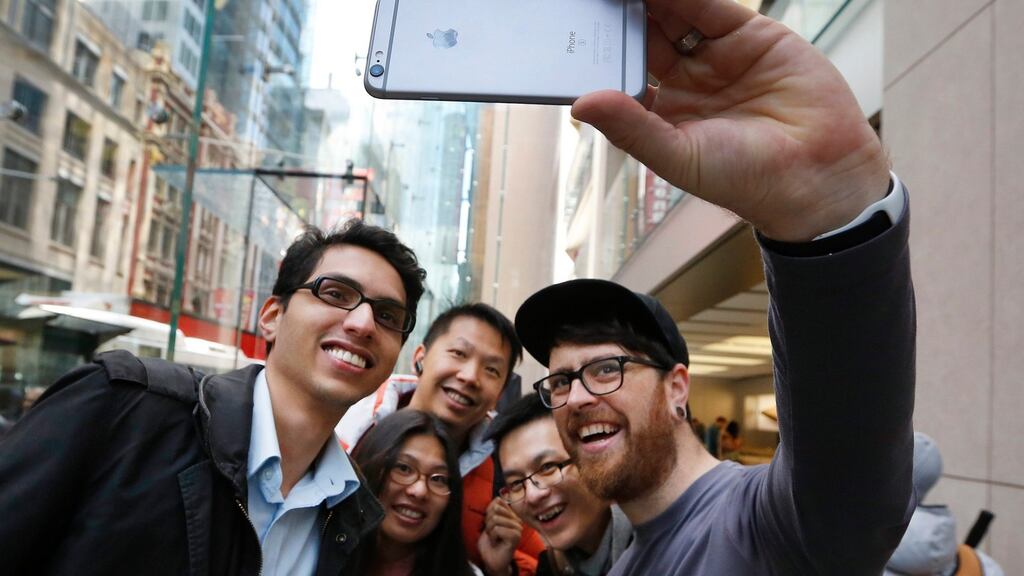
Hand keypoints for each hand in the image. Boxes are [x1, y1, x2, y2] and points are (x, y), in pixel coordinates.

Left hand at [477, 497, 522, 575]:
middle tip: (492, 533)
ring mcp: (518, 528)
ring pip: (496, 519)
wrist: (492, 559)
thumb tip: (498, 498)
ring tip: (494, 538)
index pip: (497, 503)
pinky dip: (493, 537)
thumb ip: (492, 510)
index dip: (488, 513)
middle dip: (488, 522)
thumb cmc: (490, 542)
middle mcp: (517, 520)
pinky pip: (498, 529)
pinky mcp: (516, 536)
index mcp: (511, 515)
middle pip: (495, 510)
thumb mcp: (488, 522)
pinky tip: (496, 542)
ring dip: (490, 531)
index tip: (490, 524)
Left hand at [572, 0, 889, 240]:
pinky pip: (708, 6)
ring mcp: (716, 56)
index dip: (598, 54)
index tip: (569, 35)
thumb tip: (581, 104)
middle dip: (616, 18)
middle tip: (586, 3)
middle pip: (641, 38)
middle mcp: (686, 81)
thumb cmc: (748, 180)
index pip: (621, 74)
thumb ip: (631, 128)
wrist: (818, 174)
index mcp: (662, 113)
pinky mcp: (748, 34)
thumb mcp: (678, 157)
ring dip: (645, 2)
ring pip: (671, 15)